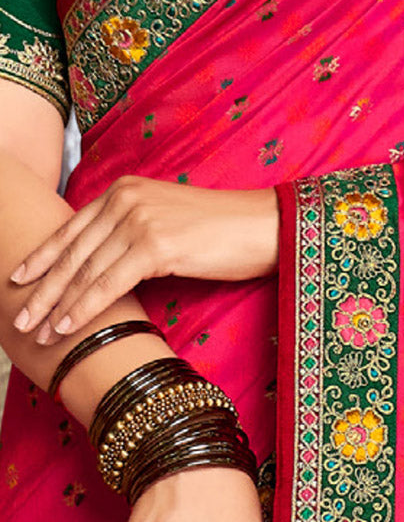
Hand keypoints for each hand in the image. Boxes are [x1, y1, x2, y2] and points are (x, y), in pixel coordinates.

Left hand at [11, 176, 278, 344]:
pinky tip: (67, 326)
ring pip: (85, 270)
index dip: (42, 257)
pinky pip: (109, 283)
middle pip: (72, 251)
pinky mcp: (156, 244)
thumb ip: (133, 234)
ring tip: (35, 330)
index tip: (19, 279)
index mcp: (124, 191)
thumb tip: (107, 268)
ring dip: (56, 304)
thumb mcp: (167, 223)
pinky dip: (84, 307)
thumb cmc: (221, 232)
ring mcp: (139, 220)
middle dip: (41, 287)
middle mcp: (125, 199)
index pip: (73, 228)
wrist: (262, 226)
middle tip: (18, 315)